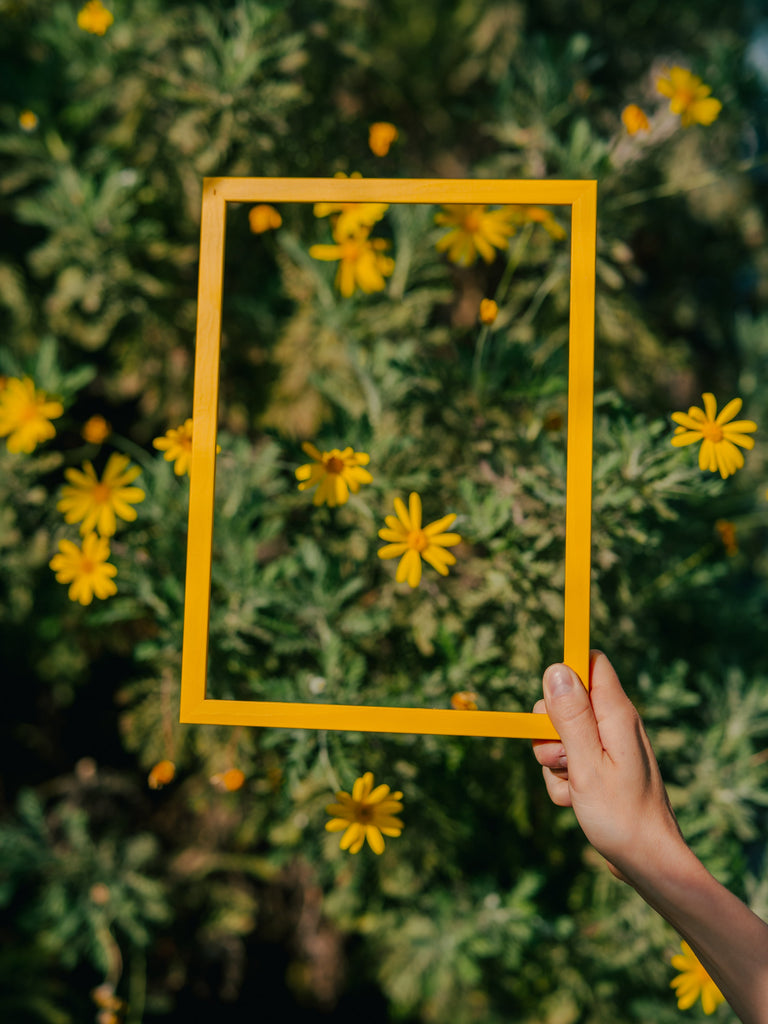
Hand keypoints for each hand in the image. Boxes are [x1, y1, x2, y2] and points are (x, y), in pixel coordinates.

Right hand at [532, 651, 685, 881]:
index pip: (591, 663)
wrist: (647, 862)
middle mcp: (614, 724)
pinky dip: (563, 781)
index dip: (565, 673)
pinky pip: (567, 761)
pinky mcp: (601, 768)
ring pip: (560, 735)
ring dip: (553, 761)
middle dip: (548, 728)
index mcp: (617, 714)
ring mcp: (608, 747)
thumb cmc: (621, 816)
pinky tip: (577, 802)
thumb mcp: (586, 764)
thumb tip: (556, 669)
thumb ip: (570, 716)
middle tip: (561, 758)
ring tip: (574, 787)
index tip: (549, 702)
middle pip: (565, 700)